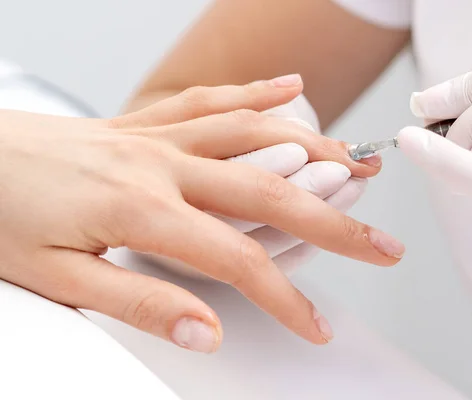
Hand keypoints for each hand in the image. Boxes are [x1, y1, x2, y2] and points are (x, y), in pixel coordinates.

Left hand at [0, 78, 403, 352]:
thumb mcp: (56, 276)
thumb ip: (139, 301)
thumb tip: (204, 330)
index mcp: (143, 209)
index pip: (239, 260)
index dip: (285, 299)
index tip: (314, 325)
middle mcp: (163, 164)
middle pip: (272, 190)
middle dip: (337, 223)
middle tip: (384, 243)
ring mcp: (158, 135)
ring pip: (255, 134)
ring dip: (316, 151)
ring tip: (359, 169)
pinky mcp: (147, 122)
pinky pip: (212, 101)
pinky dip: (258, 94)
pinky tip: (292, 90)